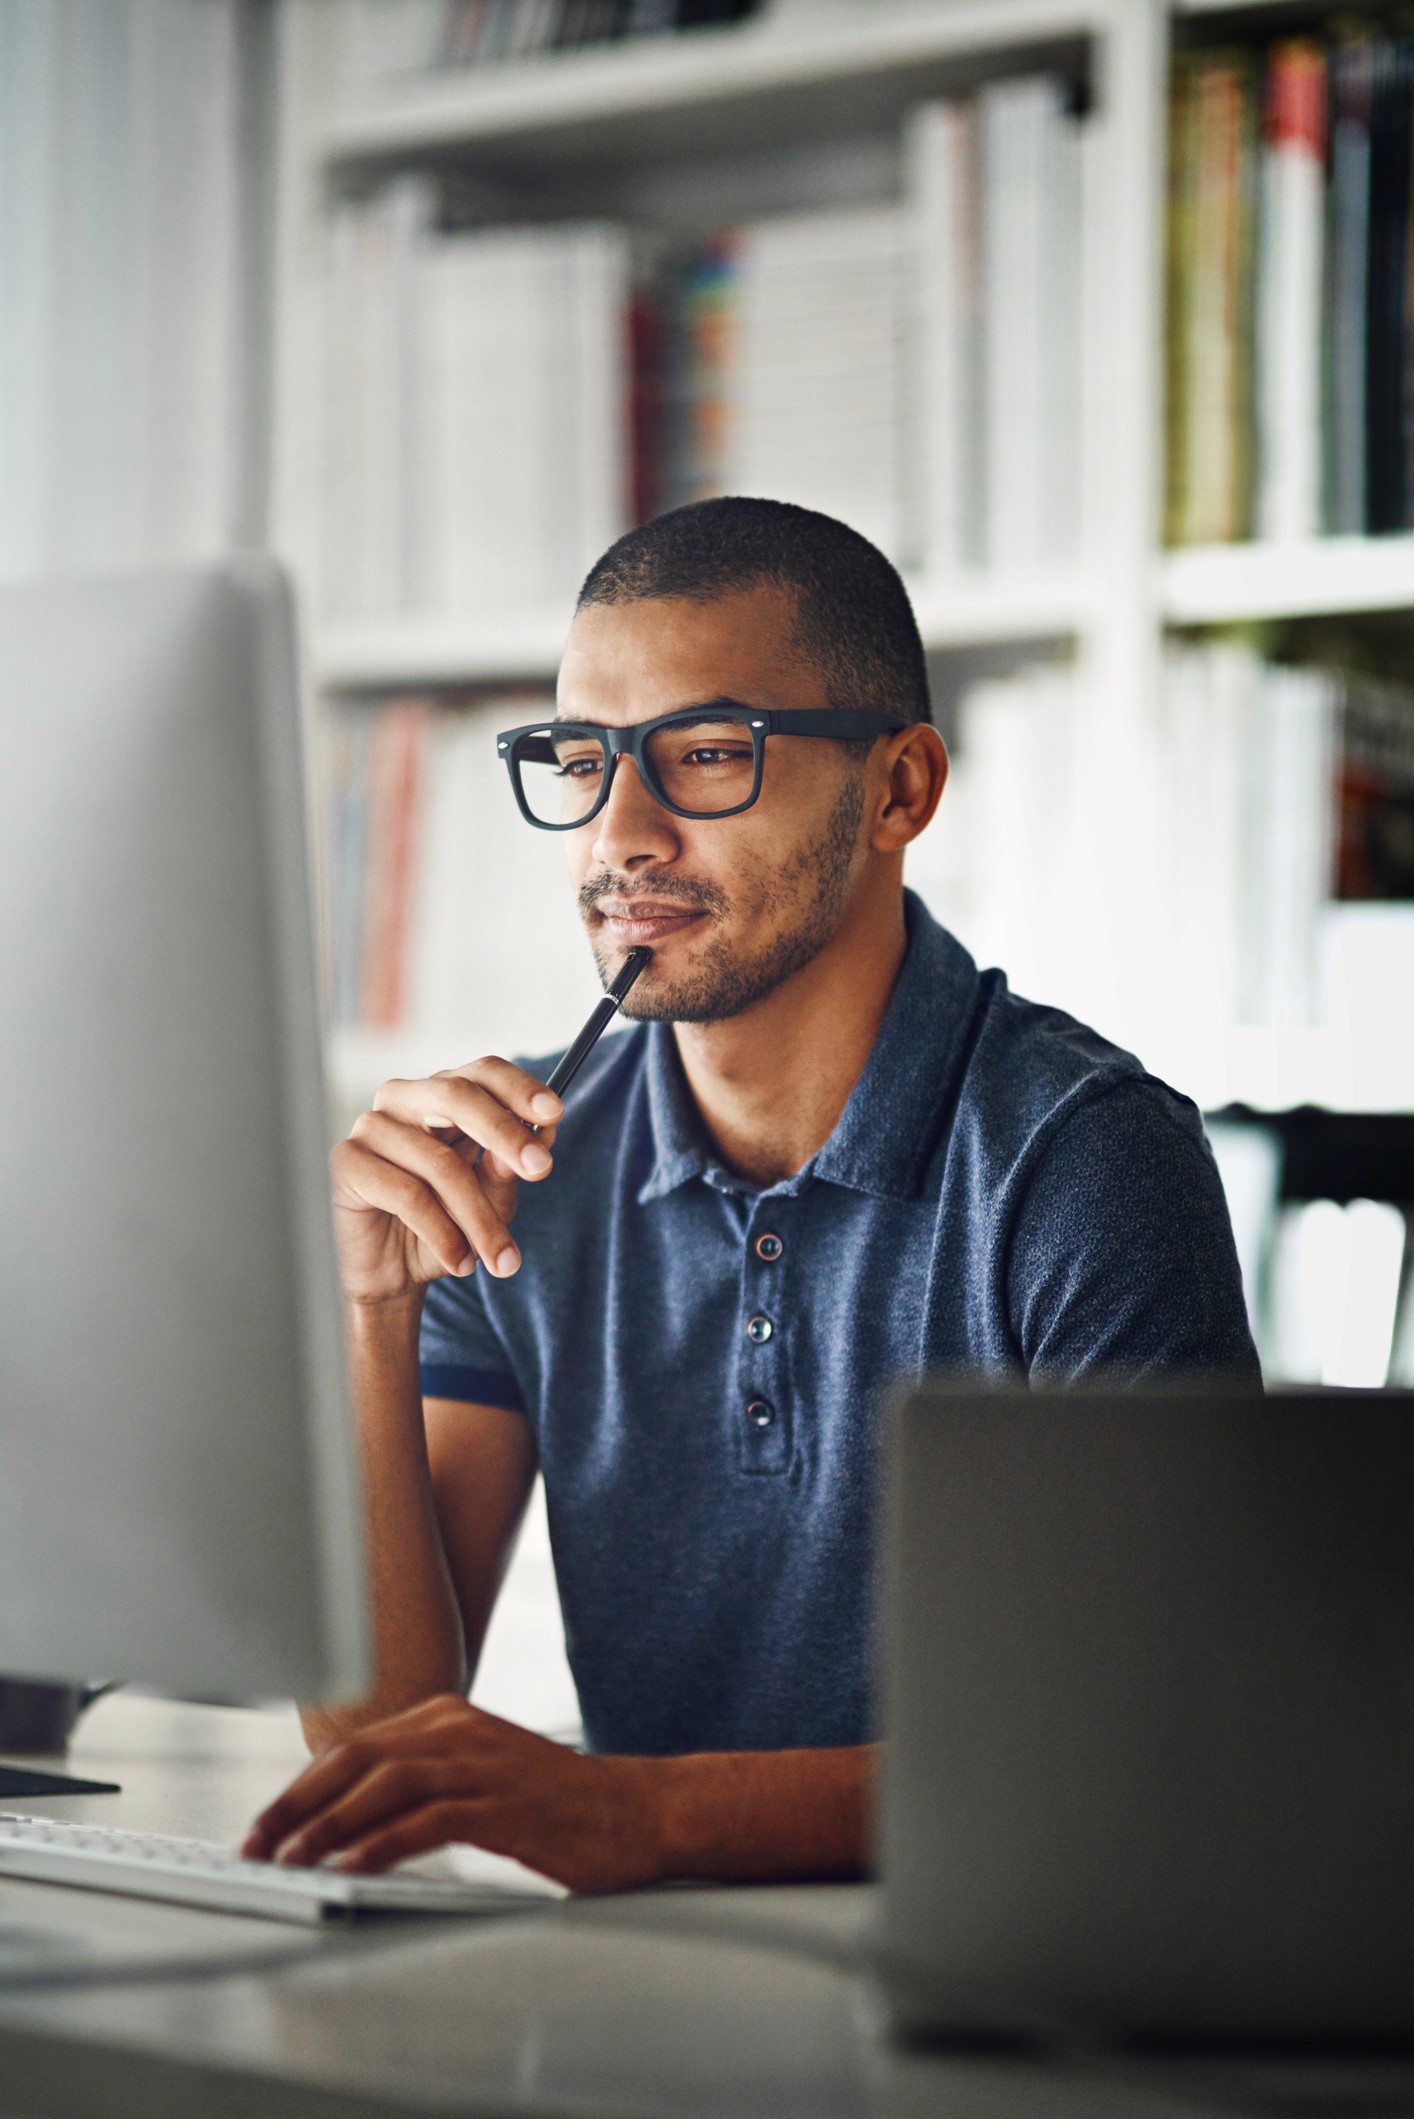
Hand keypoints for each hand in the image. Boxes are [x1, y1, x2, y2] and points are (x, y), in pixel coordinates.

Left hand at [241, 1696, 663, 1892]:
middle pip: (356, 1758)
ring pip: (385, 1785)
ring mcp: (484, 1764)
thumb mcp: (478, 1778)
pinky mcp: (507, 1805)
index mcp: (446, 1718)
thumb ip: (420, 1787)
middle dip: (295, 1804)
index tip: (260, 1828)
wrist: (637, 1810)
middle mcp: (459, 1730)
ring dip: (328, 1825)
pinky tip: (352, 1866)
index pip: (352, 1748)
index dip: (298, 1789)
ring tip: (290, 1860)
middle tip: (254, 1846)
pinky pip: (431, 1820)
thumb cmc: (555, 1805)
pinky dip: (384, 1843)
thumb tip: (345, 1827)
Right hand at [332, 1060, 561, 1303]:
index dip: (520, 1088)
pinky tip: (459, 1262)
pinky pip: (408, 1194)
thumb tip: (541, 1135)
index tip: (555, 1114)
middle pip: (457, 1095)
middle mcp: (404, 1100)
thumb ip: (508, 1166)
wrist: (394, 1276)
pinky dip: (443, 1234)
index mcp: (443, 1097)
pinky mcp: (347, 1162)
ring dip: (479, 1219)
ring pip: (440, 1163)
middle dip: (505, 1133)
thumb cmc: (444, 1227)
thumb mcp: (490, 1199)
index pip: (483, 1072)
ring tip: (502, 1259)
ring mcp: (371, 1127)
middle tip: (541, 1169)